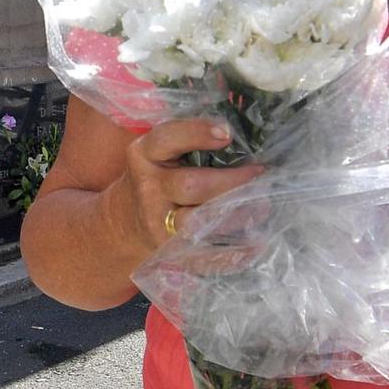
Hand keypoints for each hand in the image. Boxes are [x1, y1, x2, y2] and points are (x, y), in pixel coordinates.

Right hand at [109, 118, 261, 257]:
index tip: (228, 134)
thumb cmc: (157, 177)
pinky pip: (203, 254)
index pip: (166, 139)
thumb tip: (242, 138)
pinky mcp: (169, 250)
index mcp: (143, 155)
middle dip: (231, 180)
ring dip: (235, 215)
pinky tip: (255, 243)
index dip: (197, 134)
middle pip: (190, 185)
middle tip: (259, 174)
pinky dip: (232, 250)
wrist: (125, 221)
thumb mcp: (159, 153)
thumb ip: (190, 141)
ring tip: (262, 206)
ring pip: (197, 222)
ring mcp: (157, 223)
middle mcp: (148, 189)